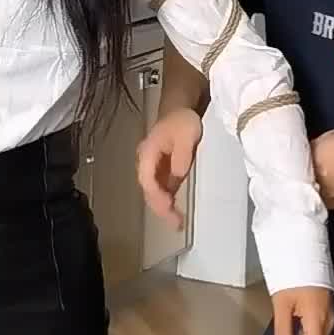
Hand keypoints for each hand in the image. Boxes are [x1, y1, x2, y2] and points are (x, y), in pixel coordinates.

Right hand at [136, 108, 202, 229]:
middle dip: (160, 208)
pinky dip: (167, 203)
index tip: (168, 206)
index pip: (147, 178)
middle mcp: (147, 163)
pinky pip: (161, 191)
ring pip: (154, 193)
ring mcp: (154, 169)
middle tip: (175, 223)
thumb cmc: (182, 121)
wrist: (180, 111)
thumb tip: (177, 176)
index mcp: (148, 153)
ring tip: (176, 223)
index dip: (156, 195)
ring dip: (163, 209)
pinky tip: (175, 213)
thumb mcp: (186, 135)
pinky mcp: (162, 172)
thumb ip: (181, 155)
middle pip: (149, 190)